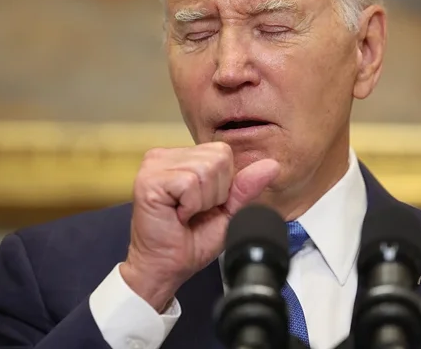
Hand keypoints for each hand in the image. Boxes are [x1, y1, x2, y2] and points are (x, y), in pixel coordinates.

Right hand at [120, 142, 279, 311]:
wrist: (165, 267)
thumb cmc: (190, 241)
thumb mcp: (228, 212)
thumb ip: (246, 187)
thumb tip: (271, 166)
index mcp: (181, 157)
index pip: (223, 152)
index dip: (224, 184)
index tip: (205, 205)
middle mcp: (165, 155)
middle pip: (218, 158)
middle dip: (214, 192)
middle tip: (193, 211)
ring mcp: (154, 164)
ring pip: (206, 169)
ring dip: (202, 200)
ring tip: (184, 213)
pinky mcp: (148, 179)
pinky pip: (190, 182)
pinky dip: (191, 205)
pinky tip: (176, 214)